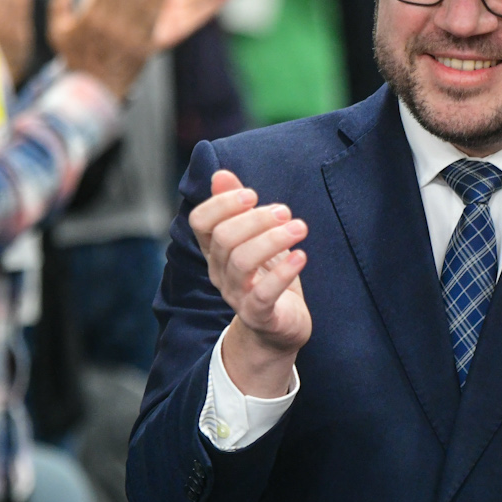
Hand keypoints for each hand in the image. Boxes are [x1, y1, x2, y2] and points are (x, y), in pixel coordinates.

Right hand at [49, 0, 166, 97]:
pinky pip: (153, 21)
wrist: (92, 92)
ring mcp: (128, 37)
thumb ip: (59, 3)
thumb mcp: (57, 31)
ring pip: (142, 0)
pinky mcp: (143, 48)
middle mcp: (110, 26)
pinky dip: (159, 3)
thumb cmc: (75, 57)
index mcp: (90, 18)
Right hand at [190, 168, 311, 395]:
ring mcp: (236, 295)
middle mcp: (220, 272)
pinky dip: (283, 272)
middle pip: (224, 237)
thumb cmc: (267, 276)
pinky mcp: (259, 315)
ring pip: (242, 261)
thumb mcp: (254, 238)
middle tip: (285, 212)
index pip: (200, 221)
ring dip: (273, 239)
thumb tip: (221, 174)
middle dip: (256, 219)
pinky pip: (264, 293)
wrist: (280, 327)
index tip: (252, 194)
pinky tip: (301, 256)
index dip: (223, 203)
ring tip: (300, 227)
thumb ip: (236, 207)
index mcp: (216, 250)